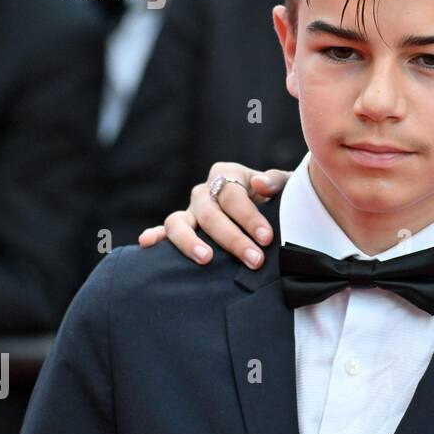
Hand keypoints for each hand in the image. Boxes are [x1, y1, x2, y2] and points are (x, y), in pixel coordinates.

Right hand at [137, 162, 291, 268]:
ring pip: (179, 222)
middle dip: (233, 239)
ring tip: (206, 259)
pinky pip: (164, 232)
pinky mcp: (182, 229)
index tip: (266, 238)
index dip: (249, 217)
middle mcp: (205, 191)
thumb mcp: (285, 186)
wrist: (273, 209)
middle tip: (255, 260)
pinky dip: (154, 236)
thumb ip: (275, 181)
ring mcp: (190, 211)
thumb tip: (259, 183)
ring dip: (190, 241)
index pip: (233, 195)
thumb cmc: (279, 197)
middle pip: (210, 213)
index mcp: (227, 174)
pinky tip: (147, 243)